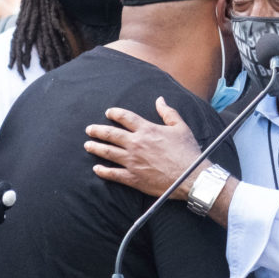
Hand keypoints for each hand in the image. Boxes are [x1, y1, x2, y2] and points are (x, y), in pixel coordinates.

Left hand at [84, 97, 203, 198]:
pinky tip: (97, 169)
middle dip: (98, 130)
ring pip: (108, 152)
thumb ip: (168, 112)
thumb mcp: (180, 127)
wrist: (190, 177)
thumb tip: (160, 99)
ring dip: (96, 148)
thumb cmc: (187, 152)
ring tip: (87, 145)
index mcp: (147, 130)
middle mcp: (136, 144)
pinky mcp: (133, 177)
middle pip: (110, 134)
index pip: (125, 117)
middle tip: (89, 129)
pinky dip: (103, 171)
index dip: (114, 113)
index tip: (108, 112)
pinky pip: (113, 174)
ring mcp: (132, 161)